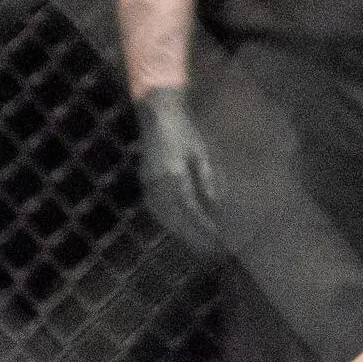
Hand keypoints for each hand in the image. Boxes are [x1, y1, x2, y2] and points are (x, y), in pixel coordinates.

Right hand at [134, 87, 223, 251]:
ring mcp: (148, 182)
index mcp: (174, 174)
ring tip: (196, 242)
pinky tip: (178, 227)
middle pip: (176, 217)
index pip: (191, 208)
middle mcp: (158, 182)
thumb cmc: (184, 131)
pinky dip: (167, 220)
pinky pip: (155, 207)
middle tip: (209, 248)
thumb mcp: (201, 153)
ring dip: (179, 231)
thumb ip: (206, 179)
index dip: (204, 225)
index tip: (217, 237)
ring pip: (163, 215)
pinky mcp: (145, 180)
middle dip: (192, 234)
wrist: (156, 113)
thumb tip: (214, 204)